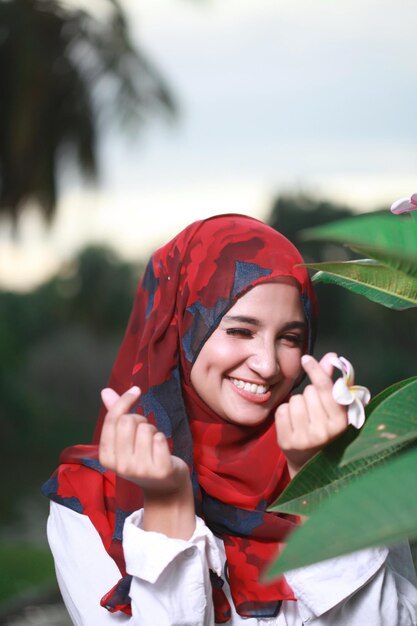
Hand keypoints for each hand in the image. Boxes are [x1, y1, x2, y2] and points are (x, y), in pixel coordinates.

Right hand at [99, 387, 189, 498]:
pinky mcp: (159, 470)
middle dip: (140, 419)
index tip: (135, 391)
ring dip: (153, 431)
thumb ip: (116, 415)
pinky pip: (160, 439)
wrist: (164, 488)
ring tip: (153, 444)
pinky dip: (163, 439)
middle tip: (144, 431)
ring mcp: (139, 470)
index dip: (124, 401)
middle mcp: (120, 466)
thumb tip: (106, 391)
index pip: (112, 420)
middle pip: (128, 421)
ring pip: (146, 429)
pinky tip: (162, 451)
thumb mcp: (125, 440)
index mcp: (106, 457)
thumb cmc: (143, 458)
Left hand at [275, 352, 347, 477]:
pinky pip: (281, 410)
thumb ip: (332, 382)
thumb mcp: (334, 409)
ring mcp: (304, 439)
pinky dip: (284, 413)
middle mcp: (324, 432)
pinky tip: (293, 424)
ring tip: (304, 418)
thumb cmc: (325, 429)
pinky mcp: (286, 441)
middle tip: (314, 411)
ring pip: (294, 400)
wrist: (310, 463)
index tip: (306, 358)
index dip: (316, 372)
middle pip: (309, 393)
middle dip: (310, 395)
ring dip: (297, 404)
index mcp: (341, 423)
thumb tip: (330, 357)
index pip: (326, 390)